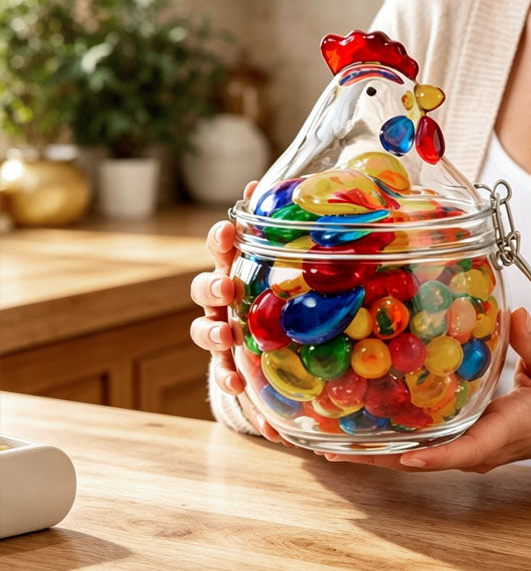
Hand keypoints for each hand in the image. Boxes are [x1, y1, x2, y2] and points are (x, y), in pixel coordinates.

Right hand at [188, 181, 287, 443]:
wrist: (269, 346)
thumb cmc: (277, 296)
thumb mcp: (287, 266)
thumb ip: (280, 232)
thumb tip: (270, 185)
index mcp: (237, 270)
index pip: (221, 250)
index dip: (220, 240)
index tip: (226, 231)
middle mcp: (223, 300)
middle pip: (203, 288)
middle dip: (211, 286)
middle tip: (227, 287)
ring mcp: (222, 332)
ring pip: (204, 330)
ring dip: (212, 332)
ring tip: (227, 336)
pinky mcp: (229, 365)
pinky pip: (224, 374)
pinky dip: (229, 380)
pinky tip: (238, 385)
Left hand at [324, 309, 530, 483]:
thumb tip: (518, 317)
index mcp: (508, 432)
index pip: (471, 451)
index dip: (437, 457)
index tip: (406, 458)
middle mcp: (480, 449)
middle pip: (424, 461)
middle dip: (378, 459)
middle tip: (330, 449)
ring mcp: (466, 450)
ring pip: (413, 458)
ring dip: (370, 455)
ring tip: (323, 444)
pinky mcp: (456, 442)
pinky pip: (417, 447)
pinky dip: (383, 443)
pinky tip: (350, 432)